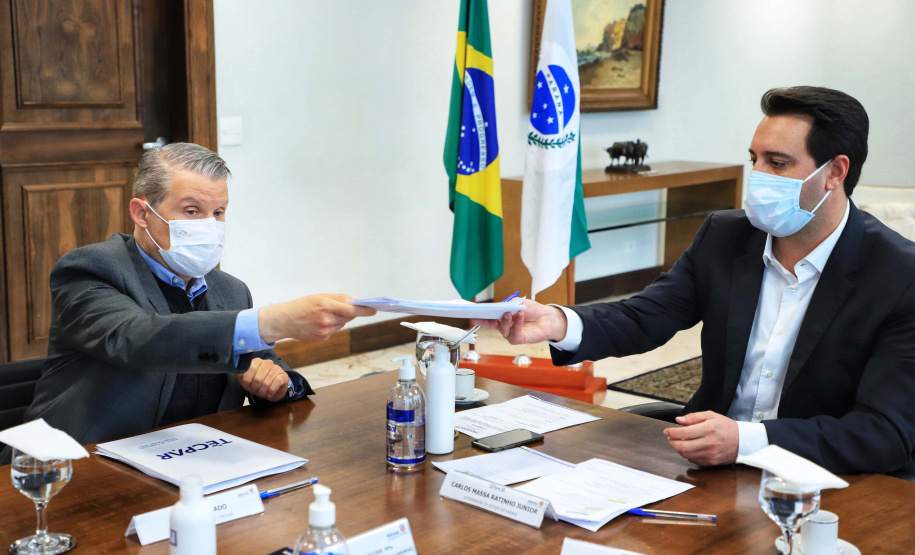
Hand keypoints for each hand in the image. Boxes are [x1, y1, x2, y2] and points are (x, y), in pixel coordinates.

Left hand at [237, 357, 290, 401]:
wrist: (273, 391)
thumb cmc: (258, 385)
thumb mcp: (247, 381)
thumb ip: (241, 375)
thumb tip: (238, 371)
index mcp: (256, 362)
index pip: (248, 369)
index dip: (247, 381)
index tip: (248, 384)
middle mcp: (267, 362)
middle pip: (257, 378)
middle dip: (256, 388)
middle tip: (257, 390)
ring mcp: (276, 368)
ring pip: (266, 383)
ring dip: (263, 392)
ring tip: (263, 393)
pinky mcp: (283, 375)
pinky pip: (275, 384)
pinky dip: (271, 392)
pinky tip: (270, 393)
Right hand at [258, 293, 375, 342]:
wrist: (284, 321)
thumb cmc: (301, 305)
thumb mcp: (319, 296)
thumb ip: (338, 298)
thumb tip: (354, 302)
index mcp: (326, 306)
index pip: (351, 310)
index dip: (364, 310)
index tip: (374, 310)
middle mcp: (326, 320)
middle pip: (348, 317)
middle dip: (348, 312)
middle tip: (339, 307)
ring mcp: (325, 331)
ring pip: (342, 323)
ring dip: (339, 318)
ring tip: (324, 314)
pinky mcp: (323, 338)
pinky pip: (334, 330)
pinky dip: (332, 325)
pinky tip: (319, 322)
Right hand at [471, 299, 567, 344]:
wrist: (547, 317)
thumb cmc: (532, 309)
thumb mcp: (518, 303)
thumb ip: (509, 305)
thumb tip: (501, 309)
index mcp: (502, 316)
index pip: (489, 317)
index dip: (481, 316)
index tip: (473, 314)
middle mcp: (504, 326)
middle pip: (491, 325)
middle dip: (485, 322)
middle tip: (479, 318)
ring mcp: (510, 333)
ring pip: (502, 330)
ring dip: (505, 321)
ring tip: (509, 313)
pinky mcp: (518, 339)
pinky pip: (514, 334)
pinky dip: (516, 324)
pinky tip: (520, 316)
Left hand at [664, 411, 738, 465]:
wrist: (742, 441)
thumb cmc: (725, 427)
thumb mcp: (711, 415)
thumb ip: (693, 417)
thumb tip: (678, 420)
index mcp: (708, 429)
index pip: (684, 433)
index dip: (672, 432)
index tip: (667, 431)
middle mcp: (709, 443)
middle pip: (683, 447)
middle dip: (672, 442)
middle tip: (670, 438)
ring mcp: (710, 454)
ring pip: (687, 455)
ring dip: (679, 449)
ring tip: (679, 442)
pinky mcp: (711, 462)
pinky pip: (694, 460)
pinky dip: (688, 455)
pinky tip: (689, 448)